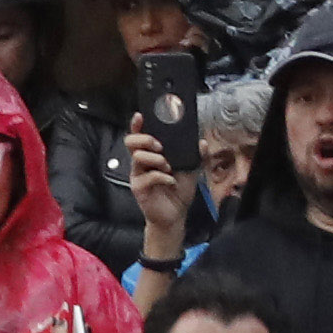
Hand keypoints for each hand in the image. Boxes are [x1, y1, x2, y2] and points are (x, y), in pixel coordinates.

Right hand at [126, 133, 190, 261]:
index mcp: (150, 155)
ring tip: (168, 166)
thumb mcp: (191, 172)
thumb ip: (196, 157)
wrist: (176, 216)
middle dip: (144, 139)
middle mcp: (140, 163)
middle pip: (130, 142)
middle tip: (159, 145)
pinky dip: (162, 177)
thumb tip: (202, 142)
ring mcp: (138, 175)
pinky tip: (171, 181)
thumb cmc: (179, 192)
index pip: (139, 136)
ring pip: (137, 157)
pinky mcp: (139, 188)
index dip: (137, 125)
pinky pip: (148, 176)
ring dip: (155, 158)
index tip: (141, 116)